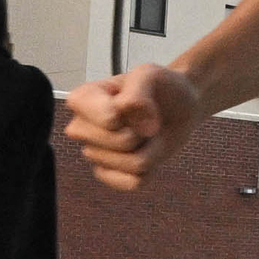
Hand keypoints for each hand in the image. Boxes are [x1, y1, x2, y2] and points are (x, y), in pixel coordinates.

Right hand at [63, 65, 204, 192]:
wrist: (177, 106)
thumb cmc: (158, 87)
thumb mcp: (149, 75)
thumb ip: (138, 93)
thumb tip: (140, 128)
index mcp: (82, 99)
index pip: (107, 118)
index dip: (132, 113)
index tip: (137, 100)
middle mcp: (81, 127)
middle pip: (120, 142)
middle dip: (143, 130)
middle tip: (144, 118)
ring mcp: (93, 152)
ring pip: (131, 163)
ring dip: (151, 148)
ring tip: (147, 132)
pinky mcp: (108, 173)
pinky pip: (132, 183)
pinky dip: (151, 169)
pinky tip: (146, 152)